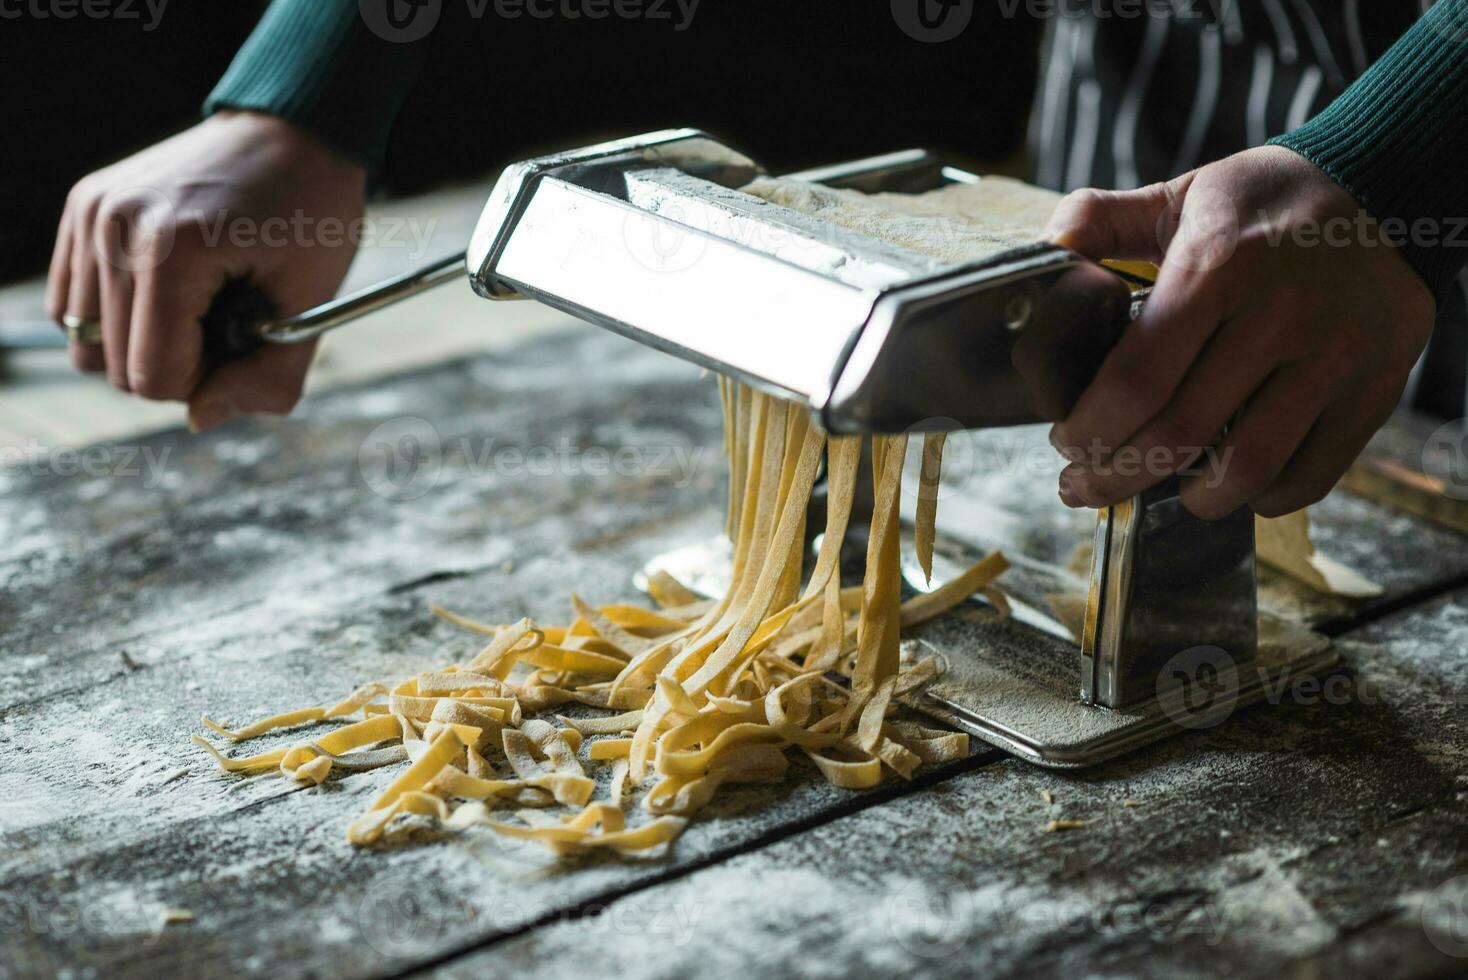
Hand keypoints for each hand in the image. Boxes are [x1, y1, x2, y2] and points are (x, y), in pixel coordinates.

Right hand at [47, 111, 366, 430]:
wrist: (296, 129)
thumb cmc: (314, 213)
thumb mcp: (314, 304)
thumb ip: (269, 377)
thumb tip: (200, 419)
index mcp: (171, 250)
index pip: (153, 378)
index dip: (205, 384)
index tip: (245, 345)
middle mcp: (114, 227)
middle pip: (113, 367)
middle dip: (177, 364)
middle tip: (231, 320)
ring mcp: (91, 212)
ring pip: (85, 340)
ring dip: (143, 340)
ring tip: (202, 300)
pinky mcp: (84, 206)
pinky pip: (73, 300)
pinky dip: (118, 313)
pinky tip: (172, 287)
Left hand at [1043, 145, 1435, 518]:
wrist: (1389, 193)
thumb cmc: (1268, 203)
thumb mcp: (1181, 194)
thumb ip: (1102, 219)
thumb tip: (1045, 250)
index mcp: (1218, 266)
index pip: (1136, 379)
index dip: (1089, 429)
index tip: (1067, 443)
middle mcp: (1279, 316)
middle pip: (1179, 432)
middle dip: (1116, 475)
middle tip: (1087, 485)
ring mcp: (1333, 358)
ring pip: (1247, 468)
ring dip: (1191, 497)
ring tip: (1163, 487)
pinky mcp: (1373, 389)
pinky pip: (1312, 473)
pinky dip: (1264, 497)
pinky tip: (1231, 484)